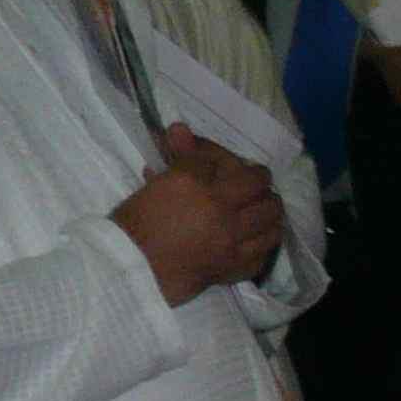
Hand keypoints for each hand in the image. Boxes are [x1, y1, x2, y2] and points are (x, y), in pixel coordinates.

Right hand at [112, 125, 283, 304]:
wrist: (129, 271)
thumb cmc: (133, 226)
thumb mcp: (154, 187)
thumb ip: (177, 160)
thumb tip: (181, 130)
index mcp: (193, 185)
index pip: (219, 157)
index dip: (218, 153)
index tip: (217, 158)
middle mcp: (219, 209)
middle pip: (258, 184)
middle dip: (256, 179)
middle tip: (250, 182)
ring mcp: (232, 240)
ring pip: (271, 217)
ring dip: (268, 209)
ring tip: (260, 208)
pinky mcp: (235, 267)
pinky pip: (264, 251)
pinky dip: (263, 241)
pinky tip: (256, 238)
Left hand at [368, 27, 400, 120]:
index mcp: (390, 59)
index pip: (366, 50)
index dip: (369, 42)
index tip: (376, 35)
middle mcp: (389, 77)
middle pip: (379, 64)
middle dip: (386, 55)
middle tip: (399, 47)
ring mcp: (398, 93)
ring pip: (391, 77)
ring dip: (397, 70)